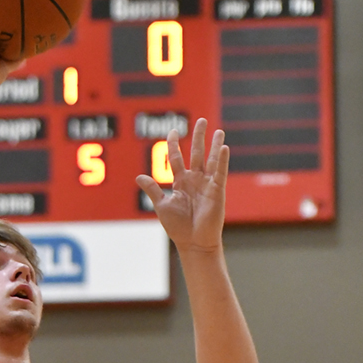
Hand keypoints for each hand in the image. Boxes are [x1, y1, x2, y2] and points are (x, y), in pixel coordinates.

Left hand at [136, 118, 228, 253]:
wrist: (193, 242)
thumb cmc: (178, 227)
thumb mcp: (162, 205)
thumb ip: (152, 190)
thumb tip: (139, 177)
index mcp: (181, 183)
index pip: (176, 158)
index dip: (174, 144)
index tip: (173, 131)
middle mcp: (194, 180)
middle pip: (196, 153)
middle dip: (198, 137)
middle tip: (201, 120)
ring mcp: (207, 184)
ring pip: (211, 160)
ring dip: (215, 145)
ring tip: (218, 131)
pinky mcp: (217, 191)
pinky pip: (219, 172)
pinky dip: (221, 160)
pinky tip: (224, 147)